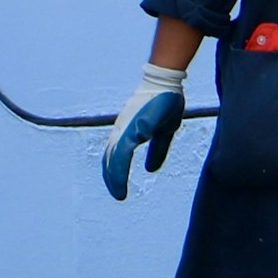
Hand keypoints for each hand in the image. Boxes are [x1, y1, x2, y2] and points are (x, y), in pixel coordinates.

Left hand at [102, 59, 189, 198]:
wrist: (166, 82)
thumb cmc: (165, 102)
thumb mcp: (164, 132)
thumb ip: (157, 150)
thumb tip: (150, 169)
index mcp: (128, 132)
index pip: (116, 156)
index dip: (116, 172)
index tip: (119, 188)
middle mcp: (122, 131)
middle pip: (110, 160)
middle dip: (112, 179)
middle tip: (118, 195)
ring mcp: (124, 130)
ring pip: (113, 159)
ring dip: (114, 178)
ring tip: (118, 193)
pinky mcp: (130, 129)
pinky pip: (121, 154)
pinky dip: (119, 170)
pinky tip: (121, 180)